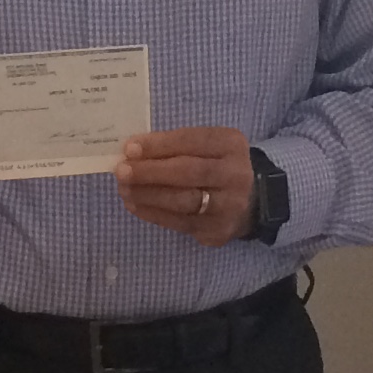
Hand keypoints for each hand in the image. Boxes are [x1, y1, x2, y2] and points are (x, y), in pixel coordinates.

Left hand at [116, 126, 255, 244]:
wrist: (250, 202)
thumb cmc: (215, 165)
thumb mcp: (205, 146)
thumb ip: (175, 146)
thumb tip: (132, 151)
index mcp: (230, 145)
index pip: (192, 141)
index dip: (159, 145)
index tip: (129, 148)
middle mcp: (235, 175)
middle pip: (189, 172)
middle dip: (150, 172)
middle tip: (121, 171)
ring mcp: (229, 206)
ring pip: (183, 201)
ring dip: (147, 195)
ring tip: (124, 189)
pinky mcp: (218, 231)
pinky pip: (180, 222)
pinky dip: (153, 213)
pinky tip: (135, 204)